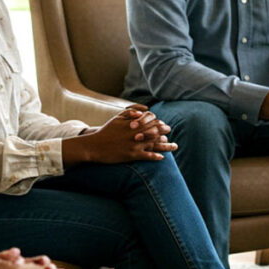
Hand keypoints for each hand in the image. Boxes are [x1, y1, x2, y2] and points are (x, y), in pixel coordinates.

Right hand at [62, 105, 176, 164]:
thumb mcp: (116, 119)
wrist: (94, 147)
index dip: (158, 123)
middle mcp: (135, 134)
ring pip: (154, 145)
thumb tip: (143, 110)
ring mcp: (134, 145)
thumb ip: (130, 113)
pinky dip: (154, 157)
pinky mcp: (131, 155)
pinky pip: (146, 156)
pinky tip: (161, 158)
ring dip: (165, 146)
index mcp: (133, 125)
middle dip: (164, 131)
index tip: (164, 124)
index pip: (150, 122)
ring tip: (174, 146)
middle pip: (155, 132)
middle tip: (170, 131)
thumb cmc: (105, 132)